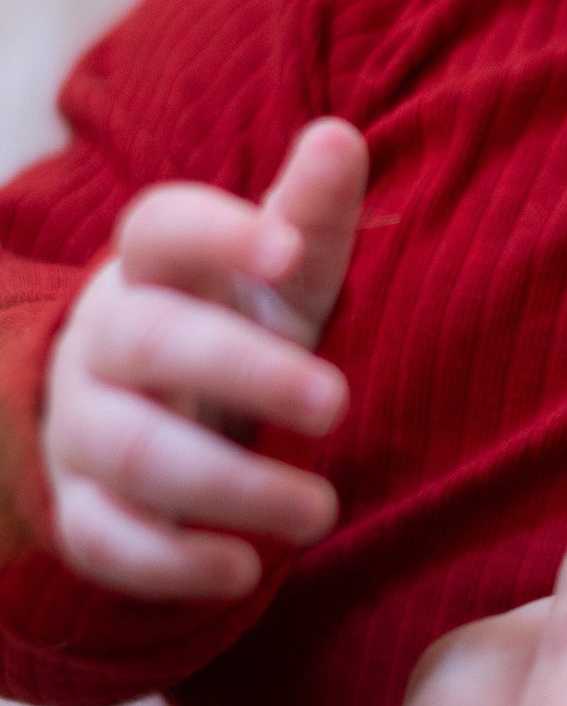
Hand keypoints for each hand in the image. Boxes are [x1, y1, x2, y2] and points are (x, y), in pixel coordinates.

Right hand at [42, 119, 367, 598]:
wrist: (161, 410)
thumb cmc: (242, 325)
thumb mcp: (286, 278)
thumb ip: (312, 216)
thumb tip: (342, 136)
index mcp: (160, 270)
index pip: (162, 228)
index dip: (216, 234)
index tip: (287, 250)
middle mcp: (109, 341)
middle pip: (149, 341)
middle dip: (244, 371)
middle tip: (337, 403)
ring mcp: (87, 427)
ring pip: (133, 451)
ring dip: (230, 486)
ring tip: (322, 512)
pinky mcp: (85, 508)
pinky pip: (104, 540)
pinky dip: (171, 562)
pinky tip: (244, 569)